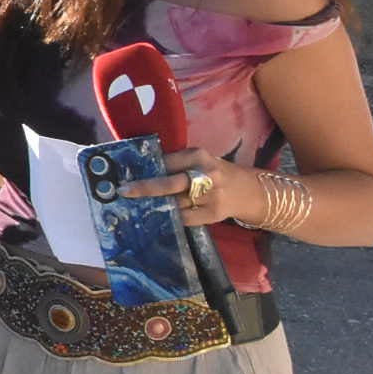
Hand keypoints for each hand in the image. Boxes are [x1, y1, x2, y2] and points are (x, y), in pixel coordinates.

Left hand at [123, 146, 246, 224]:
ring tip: (138, 205)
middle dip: (144, 188)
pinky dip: (171, 216)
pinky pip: (186, 217)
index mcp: (198, 156)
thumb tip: (141, 171)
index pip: (166, 161)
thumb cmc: (214, 173)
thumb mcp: (198, 161)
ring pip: (175, 203)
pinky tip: (159, 216)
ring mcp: (210, 196)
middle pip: (169, 183)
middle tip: (124, 191)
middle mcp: (205, 174)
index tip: (126, 173)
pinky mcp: (214, 213)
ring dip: (155, 205)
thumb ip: (176, 164)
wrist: (248, 191)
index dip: (146, 169)